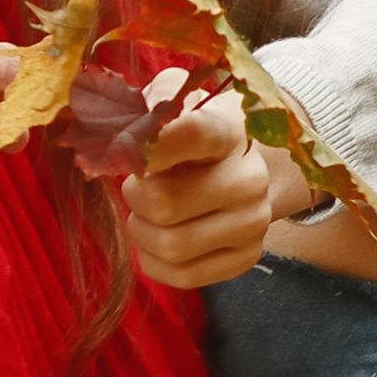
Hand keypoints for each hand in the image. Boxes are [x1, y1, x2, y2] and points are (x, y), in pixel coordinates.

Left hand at [121, 89, 283, 291]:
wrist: (247, 167)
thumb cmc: (196, 133)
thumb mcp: (179, 101)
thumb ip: (151, 100)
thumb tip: (124, 130)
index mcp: (230, 131)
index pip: (190, 134)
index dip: (149, 145)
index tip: (130, 152)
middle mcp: (249, 178)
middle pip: (164, 203)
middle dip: (136, 196)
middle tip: (139, 186)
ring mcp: (252, 222)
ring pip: (171, 245)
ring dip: (142, 231)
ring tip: (148, 214)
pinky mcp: (246, 258)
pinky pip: (182, 276)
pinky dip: (155, 260)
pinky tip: (159, 238)